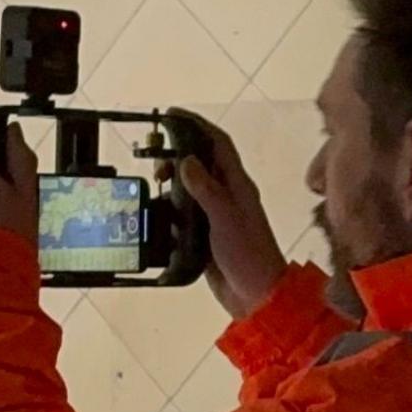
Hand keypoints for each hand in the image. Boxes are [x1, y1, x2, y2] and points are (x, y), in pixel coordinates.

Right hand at [166, 112, 288, 320]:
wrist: (257, 297)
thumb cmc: (248, 255)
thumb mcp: (226, 218)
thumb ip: (206, 189)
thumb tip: (185, 160)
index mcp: (237, 185)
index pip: (218, 144)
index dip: (196, 124)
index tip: (171, 114)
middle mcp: (227, 195)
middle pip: (200, 162)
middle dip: (177, 152)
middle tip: (154, 155)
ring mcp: (215, 216)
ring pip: (189, 188)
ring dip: (171, 181)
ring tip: (155, 182)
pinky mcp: (205, 236)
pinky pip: (183, 215)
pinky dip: (169, 210)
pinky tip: (158, 213)